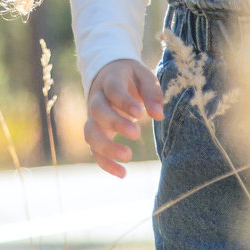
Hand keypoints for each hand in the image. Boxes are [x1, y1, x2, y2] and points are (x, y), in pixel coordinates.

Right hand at [83, 58, 162, 178]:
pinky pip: (94, 150)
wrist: (108, 76)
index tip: (141, 113)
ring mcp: (92, 117)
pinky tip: (123, 174)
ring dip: (106, 147)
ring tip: (128, 156)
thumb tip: (158, 115)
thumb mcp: (144, 76)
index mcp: (110, 80)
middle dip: (115, 123)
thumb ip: (152, 93)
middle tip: (136, 133)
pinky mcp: (95, 132)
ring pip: (91, 133)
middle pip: (98, 111)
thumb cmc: (130, 78)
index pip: (113, 90)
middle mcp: (96, 99)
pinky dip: (105, 163)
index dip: (124, 102)